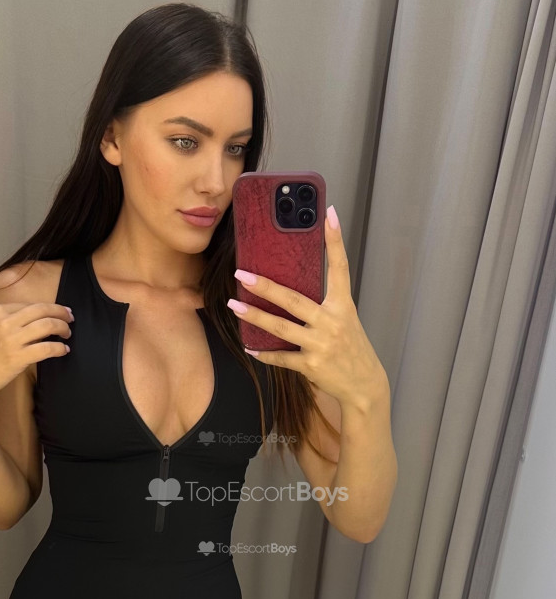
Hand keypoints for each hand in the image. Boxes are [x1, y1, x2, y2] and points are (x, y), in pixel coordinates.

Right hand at [0, 301, 72, 406]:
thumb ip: (6, 322)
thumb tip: (32, 321)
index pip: (31, 305)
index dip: (49, 307)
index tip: (59, 311)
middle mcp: (5, 321)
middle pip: (42, 310)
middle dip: (61, 313)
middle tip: (70, 318)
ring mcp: (11, 339)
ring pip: (48, 326)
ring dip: (62, 328)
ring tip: (67, 334)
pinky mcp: (18, 357)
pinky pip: (47, 348)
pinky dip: (59, 348)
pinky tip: (63, 350)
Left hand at [229, 206, 386, 410]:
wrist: (364, 385)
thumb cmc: (351, 348)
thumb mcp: (345, 320)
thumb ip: (324, 304)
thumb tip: (291, 287)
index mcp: (343, 306)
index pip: (339, 267)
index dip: (335, 241)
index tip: (329, 214)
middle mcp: (332, 322)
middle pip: (294, 300)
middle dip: (266, 286)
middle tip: (242, 273)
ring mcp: (321, 345)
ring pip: (281, 328)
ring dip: (255, 316)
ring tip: (234, 305)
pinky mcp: (311, 365)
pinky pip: (281, 358)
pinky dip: (264, 353)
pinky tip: (249, 346)